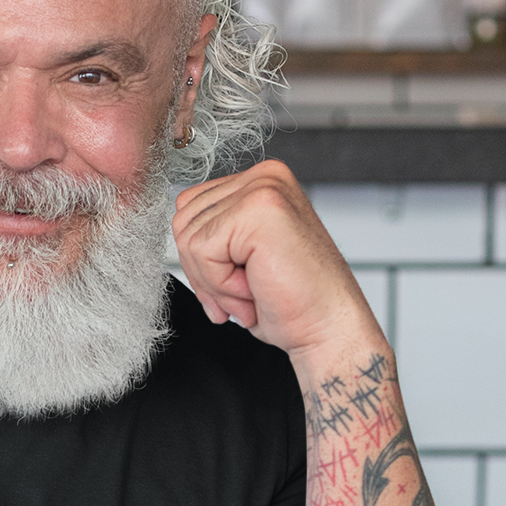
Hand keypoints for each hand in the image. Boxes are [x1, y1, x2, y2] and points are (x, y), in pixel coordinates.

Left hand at [172, 161, 381, 363]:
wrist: (328, 328)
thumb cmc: (291, 301)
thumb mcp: (241, 257)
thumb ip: (214, 233)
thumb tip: (178, 231)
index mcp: (261, 183)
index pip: (190, 209)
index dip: (201, 258)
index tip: (235, 284)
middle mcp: (264, 177)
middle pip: (183, 221)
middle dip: (204, 271)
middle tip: (245, 293)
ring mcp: (264, 188)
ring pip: (189, 237)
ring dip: (215, 281)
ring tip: (253, 290)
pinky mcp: (259, 208)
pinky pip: (201, 251)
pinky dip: (221, 284)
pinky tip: (255, 289)